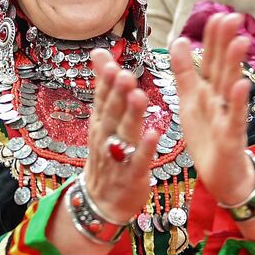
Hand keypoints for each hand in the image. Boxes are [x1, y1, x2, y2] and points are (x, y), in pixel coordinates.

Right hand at [81, 48, 160, 225]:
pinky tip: (155, 133)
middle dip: (117, 94)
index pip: (101, 98)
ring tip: (139, 95)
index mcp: (101, 122)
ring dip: (131, 115)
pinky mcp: (132, 175)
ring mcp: (118, 157)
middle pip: (112, 113)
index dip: (105, 82)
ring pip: (124, 133)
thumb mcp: (102, 120)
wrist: (101, 201)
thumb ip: (104, 87)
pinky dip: (146, 148)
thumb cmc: (107, 155)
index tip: (109, 62)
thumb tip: (99, 52)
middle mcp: (106, 137)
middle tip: (124, 74)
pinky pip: (139, 160)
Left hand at [167, 14, 254, 203]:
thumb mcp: (190, 101)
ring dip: (235, 65)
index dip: (213, 40)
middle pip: (222, 68)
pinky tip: (241, 85)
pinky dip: (236, 102)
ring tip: (240, 41)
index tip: (217, 16)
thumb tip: (180, 40)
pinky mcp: (231, 137)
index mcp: (207, 92)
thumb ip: (185, 72)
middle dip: (226, 44)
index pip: (210, 60)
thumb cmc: (207, 138)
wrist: (222, 177)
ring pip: (230, 88)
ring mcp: (227, 117)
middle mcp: (220, 100)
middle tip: (232, 17)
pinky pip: (234, 118)